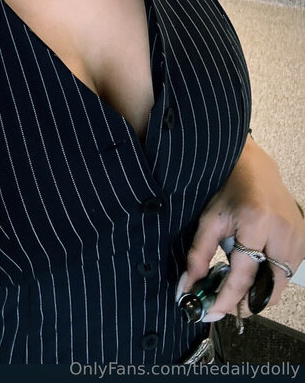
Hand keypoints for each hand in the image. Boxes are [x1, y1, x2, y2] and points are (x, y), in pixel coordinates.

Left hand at [182, 136, 304, 320]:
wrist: (256, 170)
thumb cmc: (232, 192)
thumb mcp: (210, 219)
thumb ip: (198, 254)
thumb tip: (188, 286)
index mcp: (257, 223)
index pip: (244, 275)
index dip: (227, 299)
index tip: (212, 312)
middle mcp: (283, 233)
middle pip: (269, 288)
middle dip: (246, 302)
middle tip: (225, 302)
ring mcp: (298, 237)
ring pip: (281, 286)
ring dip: (259, 292)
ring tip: (237, 284)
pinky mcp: (304, 241)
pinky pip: (288, 273)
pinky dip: (270, 279)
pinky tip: (254, 270)